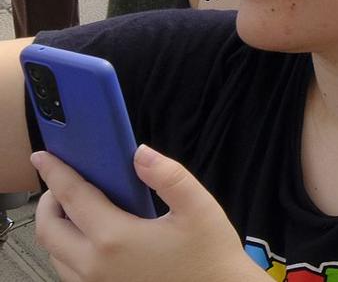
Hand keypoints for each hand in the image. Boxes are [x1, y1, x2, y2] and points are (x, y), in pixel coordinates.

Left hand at [32, 144, 264, 281]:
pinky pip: (67, 270)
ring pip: (53, 253)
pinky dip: (66, 247)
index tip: (43, 156)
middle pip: (48, 229)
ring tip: (76, 207)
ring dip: (56, 226)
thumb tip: (139, 153)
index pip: (72, 197)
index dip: (55, 173)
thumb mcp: (199, 207)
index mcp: (115, 238)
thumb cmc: (209, 253)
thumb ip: (168, 176)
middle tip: (63, 182)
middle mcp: (94, 264)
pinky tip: (90, 236)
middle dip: (48, 201)